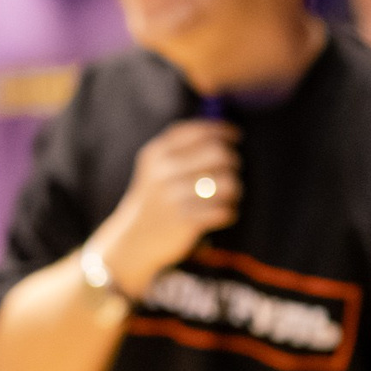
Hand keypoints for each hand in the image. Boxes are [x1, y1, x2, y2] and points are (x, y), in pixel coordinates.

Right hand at [86, 120, 240, 297]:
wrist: (133, 239)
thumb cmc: (155, 197)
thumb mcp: (155, 166)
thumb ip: (182, 145)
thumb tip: (226, 132)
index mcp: (157, 153)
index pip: (199, 132)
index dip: (223, 131)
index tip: (236, 136)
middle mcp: (164, 172)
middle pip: (218, 153)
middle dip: (233, 160)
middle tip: (232, 168)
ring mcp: (174, 197)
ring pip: (228, 183)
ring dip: (235, 188)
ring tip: (229, 194)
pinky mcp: (186, 221)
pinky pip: (225, 211)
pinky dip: (229, 211)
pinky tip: (222, 213)